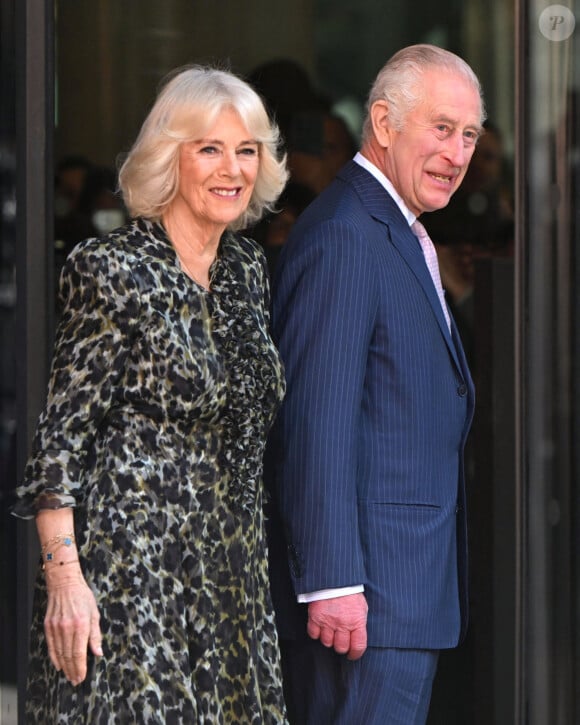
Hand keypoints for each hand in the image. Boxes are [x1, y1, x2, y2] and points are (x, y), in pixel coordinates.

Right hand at [44, 571, 102, 685]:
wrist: (65, 583)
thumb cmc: (83, 597)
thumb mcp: (94, 613)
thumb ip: (96, 635)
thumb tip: (98, 653)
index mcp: (81, 625)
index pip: (79, 653)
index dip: (81, 667)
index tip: (82, 677)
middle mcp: (67, 628)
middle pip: (69, 656)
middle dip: (73, 670)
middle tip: (76, 680)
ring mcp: (56, 628)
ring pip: (59, 653)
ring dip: (65, 667)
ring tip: (69, 675)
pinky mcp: (48, 626)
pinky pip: (51, 647)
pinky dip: (54, 658)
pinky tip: (59, 665)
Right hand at [307, 593, 367, 659]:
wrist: (334, 578)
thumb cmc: (349, 592)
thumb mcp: (361, 607)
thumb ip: (360, 622)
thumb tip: (358, 636)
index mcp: (357, 621)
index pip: (358, 647)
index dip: (355, 654)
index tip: (352, 654)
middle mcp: (342, 624)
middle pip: (340, 647)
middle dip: (341, 646)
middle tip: (340, 640)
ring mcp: (328, 621)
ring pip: (326, 642)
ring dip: (328, 638)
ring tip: (330, 630)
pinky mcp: (315, 617)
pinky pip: (313, 634)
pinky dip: (316, 633)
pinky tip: (320, 627)